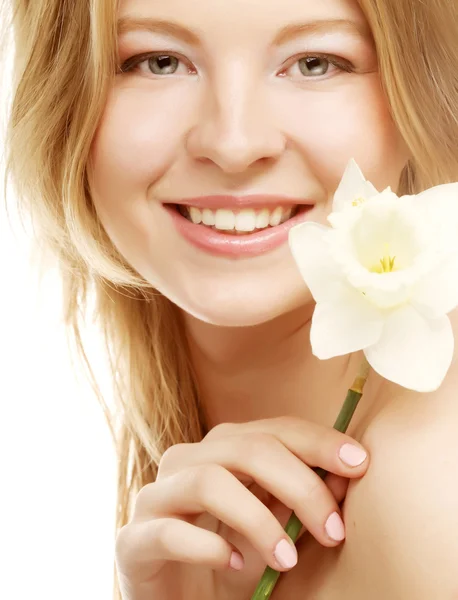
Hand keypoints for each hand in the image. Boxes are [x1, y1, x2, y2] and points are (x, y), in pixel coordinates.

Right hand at [115, 416, 369, 599]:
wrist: (178, 599)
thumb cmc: (230, 558)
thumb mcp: (274, 527)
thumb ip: (299, 499)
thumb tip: (346, 475)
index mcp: (221, 450)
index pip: (274, 429)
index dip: (317, 441)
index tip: (358, 463)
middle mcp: (186, 461)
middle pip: (245, 448)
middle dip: (298, 484)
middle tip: (333, 529)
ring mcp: (156, 497)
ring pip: (208, 481)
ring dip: (258, 519)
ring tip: (288, 559)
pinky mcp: (133, 540)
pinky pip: (170, 532)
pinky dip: (212, 549)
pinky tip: (239, 566)